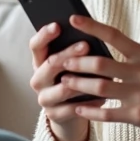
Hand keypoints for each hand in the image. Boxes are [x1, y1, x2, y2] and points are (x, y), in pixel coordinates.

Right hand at [28, 22, 106, 140]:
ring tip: (99, 74)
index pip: (36, 45)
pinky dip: (89, 103)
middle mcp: (38, 79)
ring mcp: (44, 99)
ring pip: (63, 88)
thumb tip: (90, 32)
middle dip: (68, 54)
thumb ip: (75, 50)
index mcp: (39, 62)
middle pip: (50, 64)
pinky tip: (103, 98)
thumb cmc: (77, 77)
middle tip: (86, 45)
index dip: (45, 35)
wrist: (72, 110)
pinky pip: (72, 109)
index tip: (58, 25)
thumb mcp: (73, 62)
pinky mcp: (53, 115)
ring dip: (82, 81)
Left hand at [59, 14, 139, 140]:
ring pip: (99, 88)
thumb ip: (129, 55)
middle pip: (100, 64)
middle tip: (63, 62)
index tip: (73, 19)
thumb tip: (97, 47)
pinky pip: (106, 113)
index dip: (92, 26)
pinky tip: (79, 108)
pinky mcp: (137, 115)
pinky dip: (89, 111)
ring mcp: (139, 94)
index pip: (114, 35)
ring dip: (78, 84)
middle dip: (77, 62)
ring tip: (64, 82)